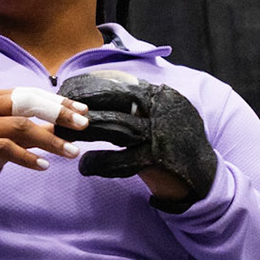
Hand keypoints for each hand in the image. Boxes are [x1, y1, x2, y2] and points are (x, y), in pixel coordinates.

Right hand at [0, 89, 88, 176]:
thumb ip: (32, 125)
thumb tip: (66, 125)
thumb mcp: (6, 129)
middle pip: (27, 103)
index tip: (82, 110)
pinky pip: (7, 149)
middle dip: (58, 113)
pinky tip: (44, 165)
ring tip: (72, 151)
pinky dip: (28, 157)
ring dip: (50, 140)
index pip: (31, 93)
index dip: (58, 101)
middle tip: (82, 125)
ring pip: (20, 127)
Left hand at [55, 72, 216, 201]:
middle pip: (110, 100)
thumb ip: (131, 106)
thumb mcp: (156, 117)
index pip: (114, 83)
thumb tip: (90, 99)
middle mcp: (160, 107)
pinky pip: (122, 159)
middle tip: (53, 115)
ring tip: (60, 137)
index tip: (61, 94)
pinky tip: (85, 166)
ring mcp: (161, 132)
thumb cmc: (171, 145)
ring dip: (82, 131)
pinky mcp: (160, 158)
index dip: (84, 88)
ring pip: (112, 126)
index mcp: (157, 94)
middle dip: (77, 106)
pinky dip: (100, 162)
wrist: (206, 177)